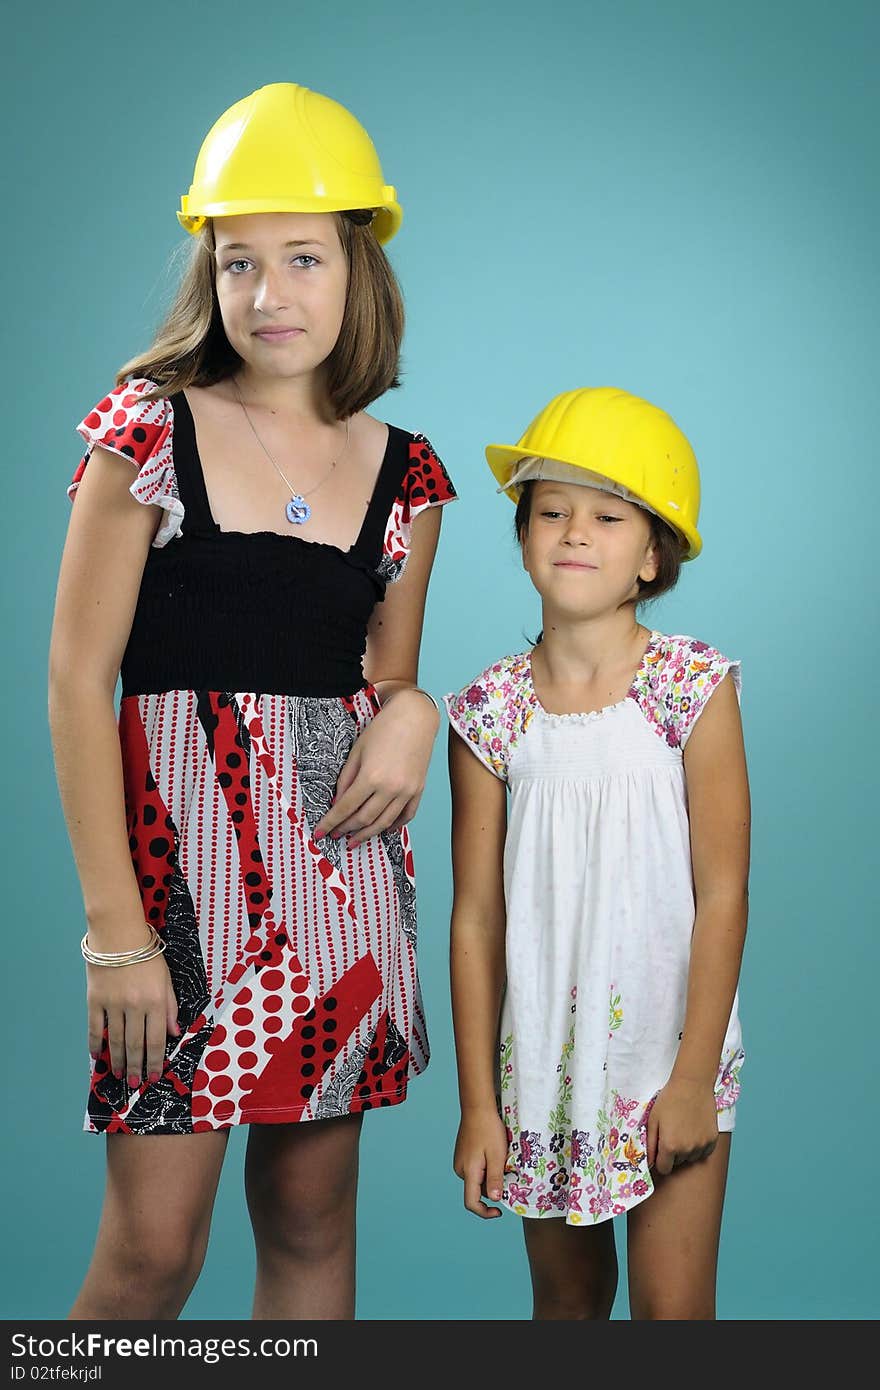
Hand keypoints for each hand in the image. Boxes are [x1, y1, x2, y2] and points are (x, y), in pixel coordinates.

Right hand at [87, 943, 179, 1086]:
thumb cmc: (147, 954)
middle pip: (134, 1044)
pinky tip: (97, 1056)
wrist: (118, 933)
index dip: (155, 1061)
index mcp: (156, 1001)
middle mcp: (135, 1006)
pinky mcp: (95, 999)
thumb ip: (170, 1006)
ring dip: (118, 1060)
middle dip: (136, 1067)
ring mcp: (113, 1004)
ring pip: (115, 1040)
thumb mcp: (167, 978)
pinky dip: (95, 1044)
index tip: (153, 1076)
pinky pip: (94, 1028)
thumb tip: (174, 1033)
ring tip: (120, 1074)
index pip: (156, 1039)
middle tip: (135, 1082)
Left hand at [313, 689, 439, 844]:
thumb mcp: (357, 751)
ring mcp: (407, 791)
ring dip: (367, 834)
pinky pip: (406, 816)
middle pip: (364, 819)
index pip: (345, 807)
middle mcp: (390, 788)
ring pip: (384, 823)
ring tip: (355, 840)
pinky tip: (382, 829)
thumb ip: (346, 780)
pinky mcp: (418, 790)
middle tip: (336, 835)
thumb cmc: (383, 729)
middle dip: (346, 830)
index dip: (330, 822)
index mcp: (371, 777)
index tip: (320, 832)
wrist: (415, 717)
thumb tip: (338, 803)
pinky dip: (393, 826)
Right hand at [453, 1106, 509, 1218]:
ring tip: (500, 1159)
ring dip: (490, 1177)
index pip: (471, 1203)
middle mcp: (460, 1169)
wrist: (477, 1108)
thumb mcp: (497, 1155)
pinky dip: (486, 1168)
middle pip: (477, 1191)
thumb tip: (495, 1200)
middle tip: (507, 1173)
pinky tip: (492, 1154)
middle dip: (492, 1188)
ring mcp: (460, 1162)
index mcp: (468, 1172)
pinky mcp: (462, 1156)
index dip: (484, 1212)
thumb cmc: (489, 1130)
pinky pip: (475, 1170)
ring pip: (477, 1180)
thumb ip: (495, 1179)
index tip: (499, 1211)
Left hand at [646, 1076, 718, 1176]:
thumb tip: (650, 1162)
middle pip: (677, 1162)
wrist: (692, 1084)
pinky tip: (695, 1130)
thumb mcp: (653, 1120)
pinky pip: (704, 1152)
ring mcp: (702, 1145)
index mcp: (669, 1146)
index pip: (664, 1168)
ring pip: (691, 1158)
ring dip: (686, 1150)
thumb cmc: (669, 1100)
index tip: (661, 1150)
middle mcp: (687, 1150)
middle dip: (673, 1153)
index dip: (660, 1160)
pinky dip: (699, 1145)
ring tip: (684, 1129)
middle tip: (672, 1132)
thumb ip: (650, 1144)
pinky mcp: (713, 1140)